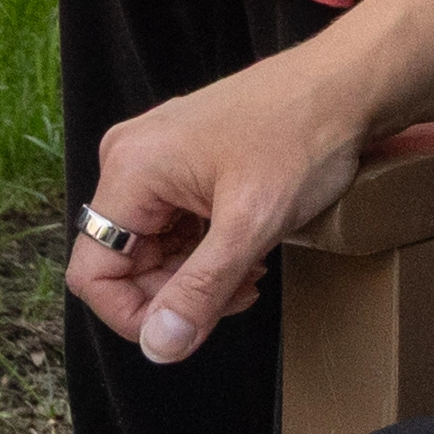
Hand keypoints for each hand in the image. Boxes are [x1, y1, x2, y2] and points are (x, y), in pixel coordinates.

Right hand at [56, 42, 382, 372]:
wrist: (342, 88)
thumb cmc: (301, 138)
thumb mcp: (251, 226)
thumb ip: (199, 290)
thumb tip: (159, 346)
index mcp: (129, 170)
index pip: (91, 272)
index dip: (134, 315)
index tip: (188, 329)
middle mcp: (128, 161)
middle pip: (122, 264)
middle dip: (176, 294)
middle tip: (238, 295)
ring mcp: (153, 159)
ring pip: (150, 250)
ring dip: (195, 276)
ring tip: (251, 272)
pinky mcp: (178, 162)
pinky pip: (171, 226)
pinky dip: (205, 251)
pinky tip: (247, 250)